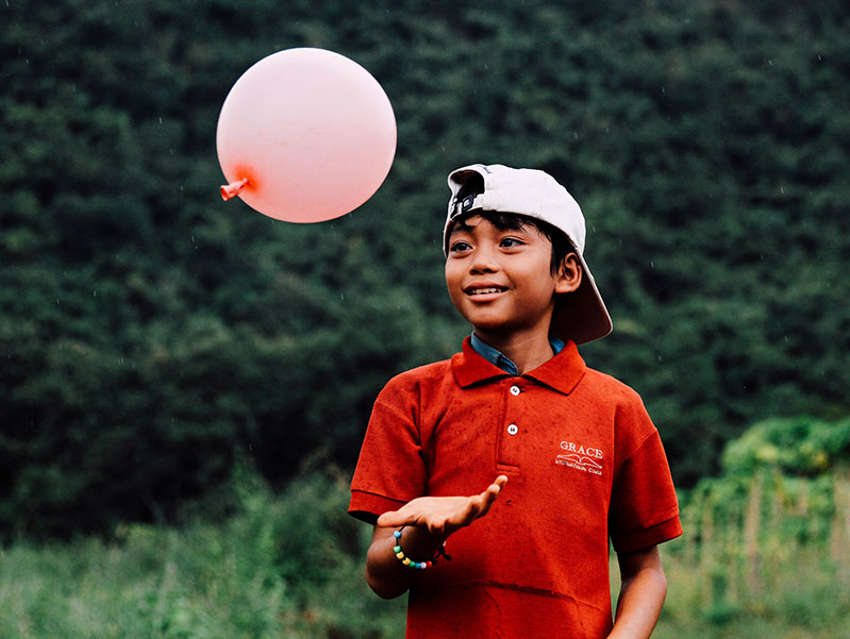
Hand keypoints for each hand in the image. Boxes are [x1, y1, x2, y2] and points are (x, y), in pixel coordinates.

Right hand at [376, 475, 507, 537]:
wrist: (434, 524)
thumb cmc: (418, 520)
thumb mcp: (406, 518)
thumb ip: (395, 520)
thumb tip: (379, 521)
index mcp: (436, 525)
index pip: (437, 528)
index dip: (438, 526)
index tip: (437, 525)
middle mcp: (454, 522)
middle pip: (463, 519)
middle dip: (470, 511)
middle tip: (475, 502)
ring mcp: (466, 514)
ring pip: (479, 509)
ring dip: (488, 499)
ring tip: (495, 487)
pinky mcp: (474, 506)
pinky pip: (487, 499)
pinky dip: (495, 490)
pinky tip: (504, 479)